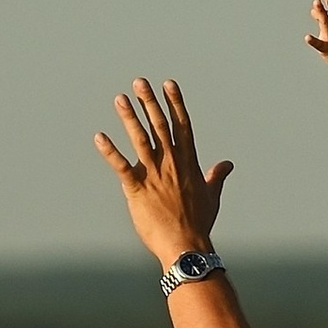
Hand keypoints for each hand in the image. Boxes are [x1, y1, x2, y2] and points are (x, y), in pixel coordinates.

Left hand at [94, 76, 231, 268]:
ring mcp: (154, 175)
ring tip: (120, 99)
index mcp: (188, 162)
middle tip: (139, 82)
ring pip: (140, 139)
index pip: (181, 125)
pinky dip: (110, 151)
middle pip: (160, 125)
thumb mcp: (212, 196)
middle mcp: (171, 163)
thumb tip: (228, 164)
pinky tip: (99, 137)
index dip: (175, 103)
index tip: (168, 84)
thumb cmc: (199, 224)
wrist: (186, 246)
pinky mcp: (138, 189)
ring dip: (129, 118)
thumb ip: (217, 176)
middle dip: (149, 102)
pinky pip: (121, 166)